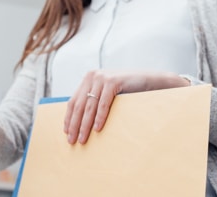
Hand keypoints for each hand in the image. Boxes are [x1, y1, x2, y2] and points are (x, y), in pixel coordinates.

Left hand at [64, 70, 189, 144]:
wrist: (150, 81)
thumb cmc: (128, 90)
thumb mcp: (106, 93)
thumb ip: (94, 99)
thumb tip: (78, 122)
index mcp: (88, 78)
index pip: (73, 101)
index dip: (69, 117)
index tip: (66, 132)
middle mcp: (92, 76)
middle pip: (79, 104)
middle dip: (74, 124)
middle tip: (72, 140)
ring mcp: (102, 77)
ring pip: (89, 106)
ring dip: (85, 125)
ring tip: (82, 138)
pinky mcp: (112, 81)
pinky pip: (103, 104)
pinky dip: (99, 117)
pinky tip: (97, 129)